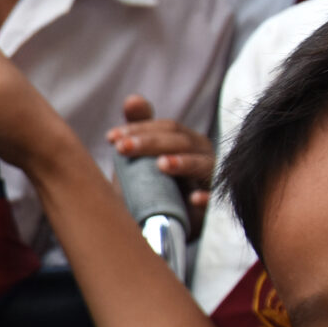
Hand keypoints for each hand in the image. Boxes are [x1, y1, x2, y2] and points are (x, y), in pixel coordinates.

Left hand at [105, 94, 213, 226]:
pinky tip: (194, 199)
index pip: (167, 128)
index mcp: (186, 142)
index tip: (111, 138)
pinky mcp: (214, 207)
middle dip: (151, 143)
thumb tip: (133, 98)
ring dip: (183, 163)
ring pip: (202, 165)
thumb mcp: (141, 159)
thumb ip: (140, 129)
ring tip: (162, 165)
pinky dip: (207, 198)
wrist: (162, 227)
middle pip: (181, 142)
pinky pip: (216, 200)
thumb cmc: (153, 186)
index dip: (140, 129)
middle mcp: (202, 156)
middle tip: (122, 148)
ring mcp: (211, 180)